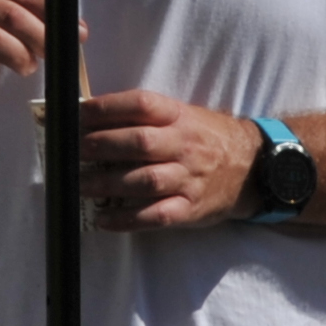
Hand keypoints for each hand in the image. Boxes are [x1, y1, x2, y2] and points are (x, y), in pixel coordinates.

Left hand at [76, 90, 260, 228]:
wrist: (253, 167)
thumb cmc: (206, 139)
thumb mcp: (183, 116)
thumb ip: (146, 118)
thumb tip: (92, 118)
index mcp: (180, 117)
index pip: (142, 105)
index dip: (108, 108)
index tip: (79, 114)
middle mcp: (185, 146)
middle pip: (140, 143)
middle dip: (101, 146)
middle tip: (73, 151)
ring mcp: (189, 179)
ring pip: (145, 180)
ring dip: (107, 184)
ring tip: (79, 185)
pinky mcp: (190, 209)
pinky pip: (157, 216)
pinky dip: (127, 220)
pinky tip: (104, 220)